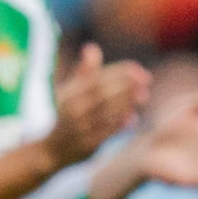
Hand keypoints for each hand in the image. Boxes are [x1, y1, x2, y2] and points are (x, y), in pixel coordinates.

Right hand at [44, 44, 151, 166]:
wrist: (50, 150)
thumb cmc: (65, 115)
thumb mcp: (69, 92)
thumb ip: (83, 72)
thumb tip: (92, 47)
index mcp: (69, 94)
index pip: (96, 79)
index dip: (117, 72)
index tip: (137, 68)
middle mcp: (72, 110)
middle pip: (102, 94)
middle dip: (125, 86)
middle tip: (146, 80)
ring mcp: (79, 128)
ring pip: (105, 113)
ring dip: (126, 103)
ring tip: (144, 95)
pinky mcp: (85, 145)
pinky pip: (105, 133)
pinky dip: (119, 125)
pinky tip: (133, 118)